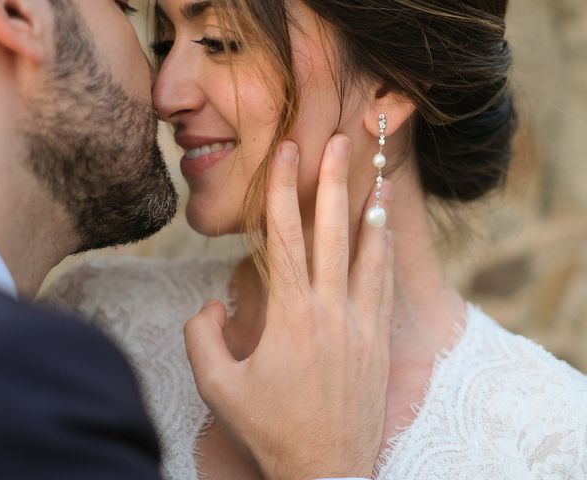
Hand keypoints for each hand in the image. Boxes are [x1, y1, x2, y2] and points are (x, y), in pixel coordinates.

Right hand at [184, 135, 393, 479]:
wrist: (326, 469)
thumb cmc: (269, 428)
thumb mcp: (218, 387)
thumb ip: (203, 337)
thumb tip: (211, 304)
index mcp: (289, 313)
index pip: (284, 235)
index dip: (283, 189)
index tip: (287, 152)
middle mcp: (329, 308)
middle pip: (331, 231)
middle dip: (333, 180)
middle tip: (339, 140)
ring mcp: (359, 322)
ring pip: (367, 252)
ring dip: (371, 209)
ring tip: (377, 174)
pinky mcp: (377, 339)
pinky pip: (384, 283)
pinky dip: (384, 251)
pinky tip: (386, 231)